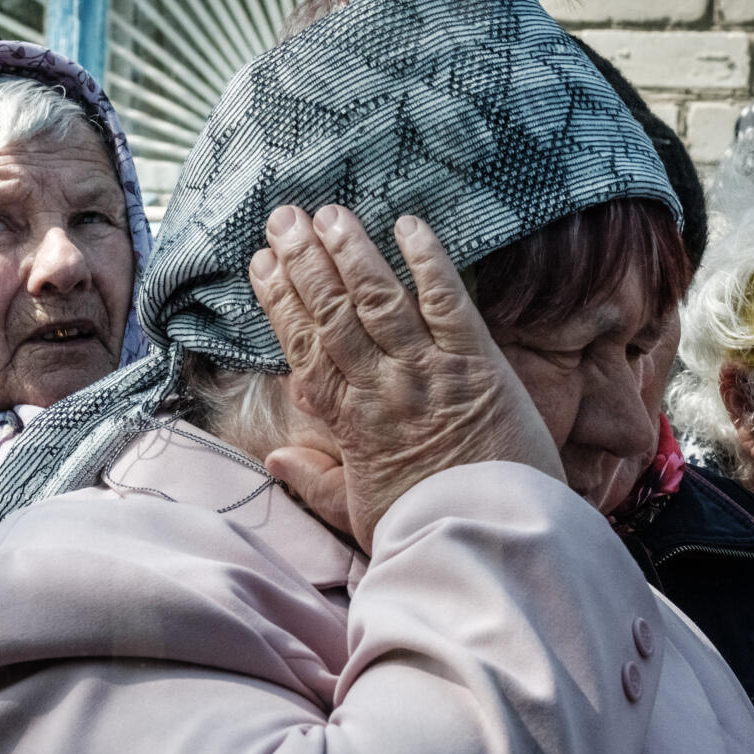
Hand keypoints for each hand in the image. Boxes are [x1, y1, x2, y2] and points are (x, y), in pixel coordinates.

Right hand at [247, 204, 560, 543]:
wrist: (492, 540)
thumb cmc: (427, 529)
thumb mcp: (359, 516)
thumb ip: (315, 483)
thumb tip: (275, 459)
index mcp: (349, 424)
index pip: (304, 349)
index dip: (281, 302)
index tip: (262, 265)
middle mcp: (381, 388)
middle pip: (333, 314)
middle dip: (305, 262)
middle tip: (284, 218)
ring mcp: (429, 372)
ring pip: (379, 300)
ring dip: (352, 252)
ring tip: (330, 213)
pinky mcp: (478, 363)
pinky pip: (448, 301)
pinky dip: (427, 261)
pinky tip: (408, 226)